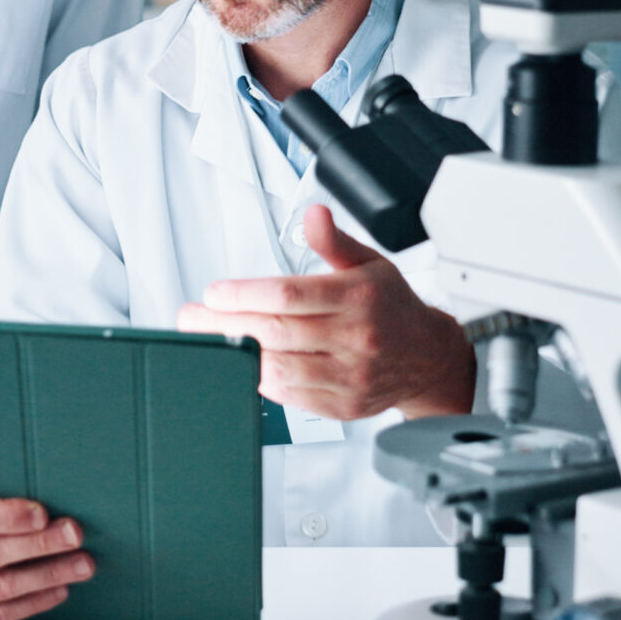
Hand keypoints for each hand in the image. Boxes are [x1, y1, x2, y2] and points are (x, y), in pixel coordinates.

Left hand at [176, 205, 473, 420]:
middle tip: (191, 318)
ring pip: (279, 369)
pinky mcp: (343, 406)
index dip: (242, 295)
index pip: (288, 295)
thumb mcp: (369, 263)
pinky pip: (291, 397)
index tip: (214, 293)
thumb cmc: (392, 308)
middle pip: (275, 332)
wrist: (429, 358)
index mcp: (358, 298)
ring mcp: (350, 376)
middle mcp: (355, 338)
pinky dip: (261, 381)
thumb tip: (313, 213)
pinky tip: (245, 364)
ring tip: (211, 341)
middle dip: (223, 324)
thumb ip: (333, 241)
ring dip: (237, 355)